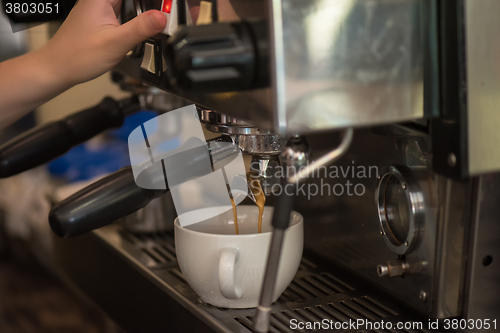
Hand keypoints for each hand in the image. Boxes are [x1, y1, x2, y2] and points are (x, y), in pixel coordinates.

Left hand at [39, 0, 166, 85]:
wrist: (58, 68)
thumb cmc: (78, 56)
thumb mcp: (115, 43)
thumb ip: (141, 28)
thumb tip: (162, 17)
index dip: (154, 1)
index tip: (167, 8)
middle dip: (153, 5)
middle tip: (167, 15)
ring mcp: (101, 6)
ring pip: (131, 3)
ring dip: (145, 11)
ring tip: (160, 21)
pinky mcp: (103, 16)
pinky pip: (125, 10)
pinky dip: (137, 18)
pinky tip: (144, 28)